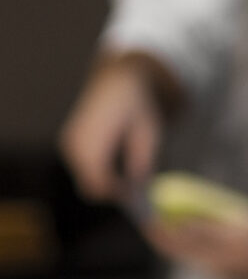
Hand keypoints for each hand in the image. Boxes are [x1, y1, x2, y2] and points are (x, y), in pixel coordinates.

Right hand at [59, 51, 181, 202]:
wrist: (116, 82)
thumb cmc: (136, 106)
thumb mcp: (148, 133)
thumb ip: (142, 161)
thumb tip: (138, 188)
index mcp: (93, 140)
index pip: (98, 182)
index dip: (116, 194)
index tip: (136, 196)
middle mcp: (75, 144)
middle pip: (88, 187)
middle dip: (110, 193)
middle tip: (134, 192)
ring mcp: (68, 144)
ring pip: (84, 180)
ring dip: (103, 184)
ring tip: (127, 179)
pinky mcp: (69, 144)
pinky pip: (82, 169)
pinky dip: (97, 174)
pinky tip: (115, 167)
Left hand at [145, 210, 247, 278]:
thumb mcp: (241, 226)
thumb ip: (208, 227)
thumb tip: (178, 222)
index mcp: (217, 263)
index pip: (176, 248)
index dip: (158, 232)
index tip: (145, 216)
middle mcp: (219, 274)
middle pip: (184, 255)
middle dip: (170, 237)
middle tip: (158, 217)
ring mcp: (230, 277)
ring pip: (198, 257)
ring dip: (187, 242)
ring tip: (179, 223)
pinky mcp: (241, 276)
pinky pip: (213, 261)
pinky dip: (204, 248)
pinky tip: (208, 236)